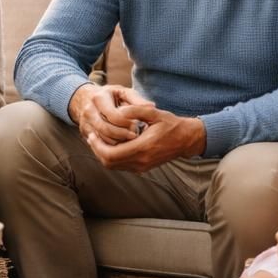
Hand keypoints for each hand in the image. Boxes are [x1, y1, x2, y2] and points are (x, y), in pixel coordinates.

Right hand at [70, 83, 140, 146]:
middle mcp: (89, 111)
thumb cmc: (109, 95)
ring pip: (102, 139)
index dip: (127, 123)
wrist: (85, 98)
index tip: (137, 125)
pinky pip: (99, 143)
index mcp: (99, 98)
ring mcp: (85, 123)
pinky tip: (121, 143)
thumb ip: (137, 99)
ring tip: (130, 140)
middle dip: (123, 135)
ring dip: (118, 142)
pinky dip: (111, 146)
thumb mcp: (123, 92)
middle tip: (135, 136)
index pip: (114, 115)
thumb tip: (152, 106)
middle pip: (106, 129)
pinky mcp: (85, 132)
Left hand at [85, 102, 205, 173]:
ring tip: (97, 140)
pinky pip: (121, 166)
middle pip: (109, 163)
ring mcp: (142, 167)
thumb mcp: (155, 112)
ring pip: (114, 166)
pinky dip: (111, 157)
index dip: (97, 146)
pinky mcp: (143, 168)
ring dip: (103, 155)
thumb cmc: (171, 124)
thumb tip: (119, 110)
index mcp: (143, 148)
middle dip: (97, 150)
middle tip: (91, 137)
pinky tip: (109, 144)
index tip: (92, 134)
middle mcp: (141, 161)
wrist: (186, 140)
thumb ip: (136, 110)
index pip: (111, 154)